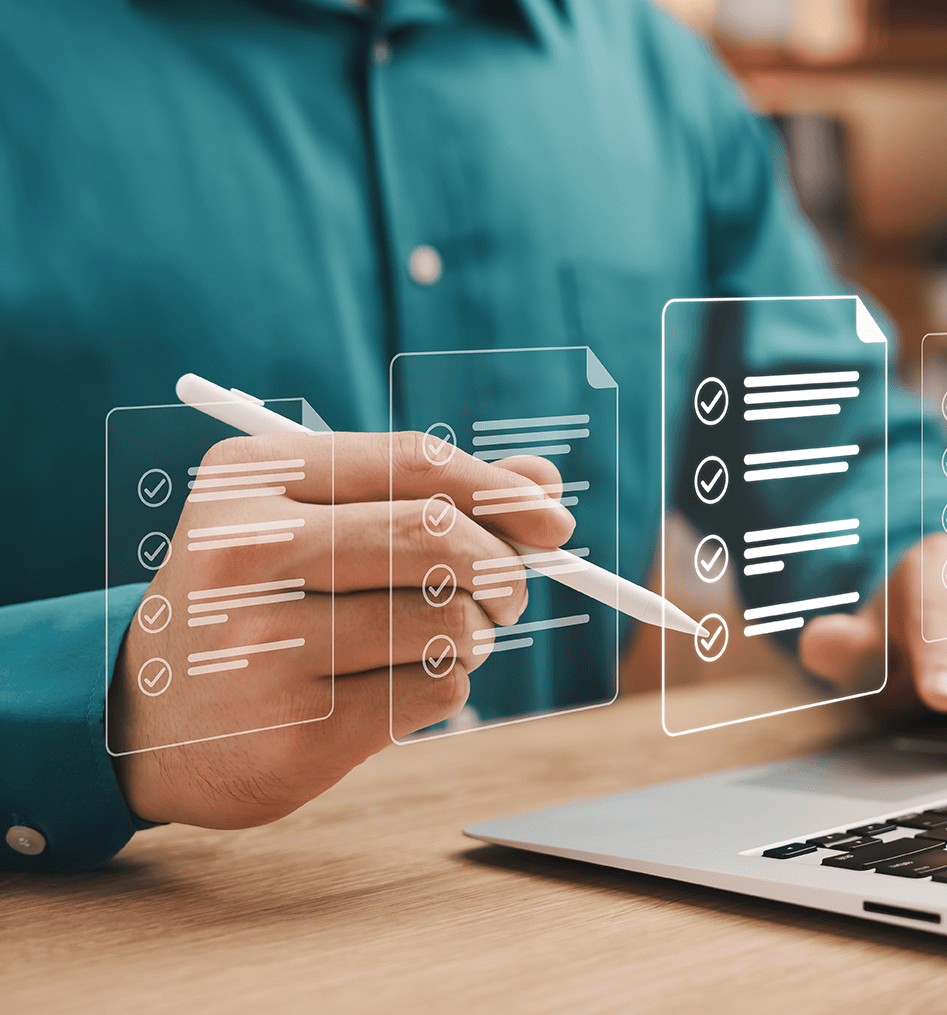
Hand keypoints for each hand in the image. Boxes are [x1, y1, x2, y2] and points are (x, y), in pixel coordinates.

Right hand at [108, 431, 573, 827]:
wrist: (144, 717)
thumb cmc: (255, 597)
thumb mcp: (314, 521)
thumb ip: (426, 493)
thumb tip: (543, 482)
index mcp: (251, 479)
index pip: (415, 461)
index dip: (501, 491)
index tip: (555, 523)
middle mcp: (247, 553)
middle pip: (438, 537)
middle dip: (502, 567)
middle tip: (509, 592)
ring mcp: (263, 646)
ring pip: (447, 619)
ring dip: (476, 633)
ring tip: (445, 638)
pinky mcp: (293, 731)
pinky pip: (434, 691)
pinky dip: (448, 684)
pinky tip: (399, 683)